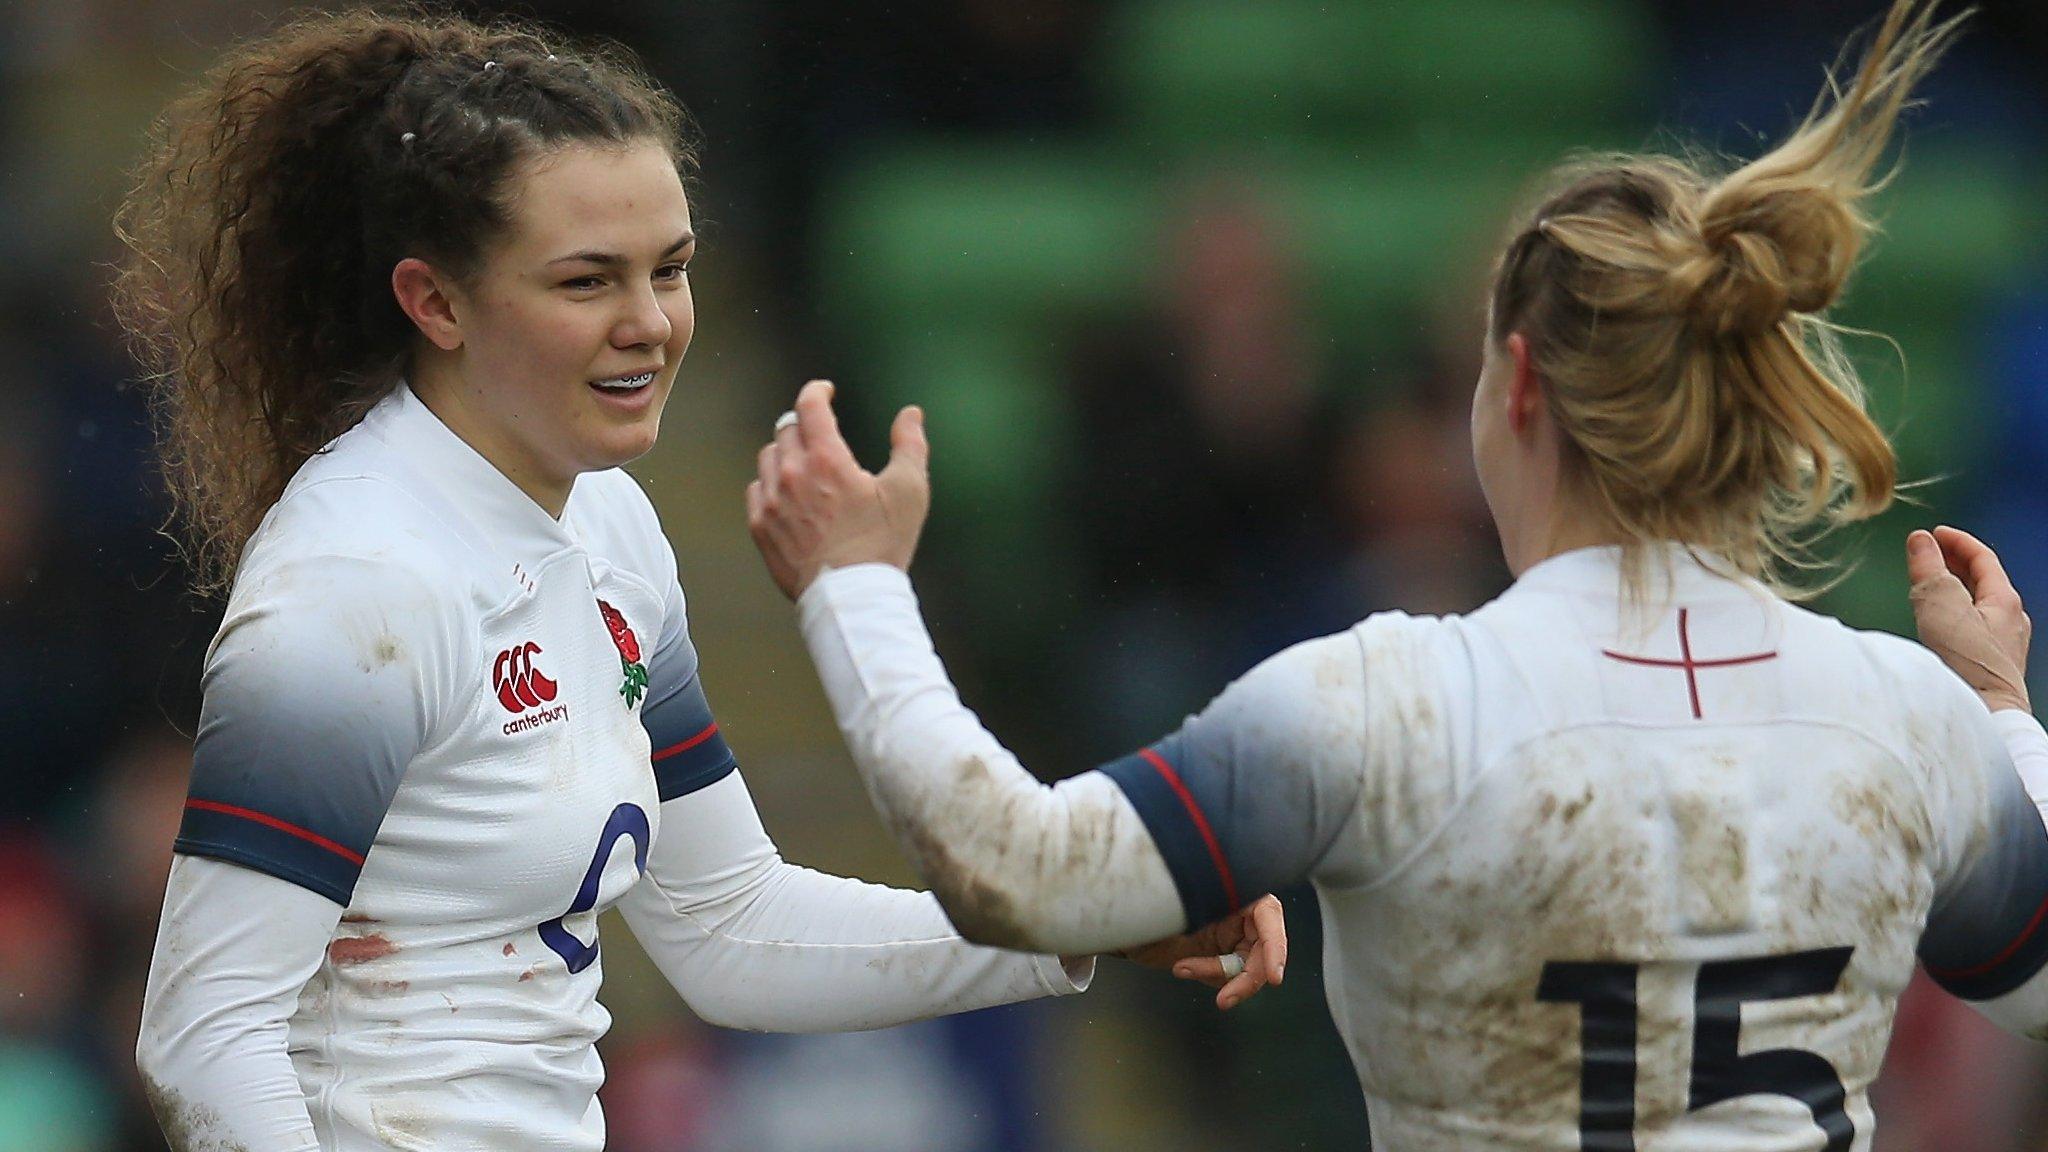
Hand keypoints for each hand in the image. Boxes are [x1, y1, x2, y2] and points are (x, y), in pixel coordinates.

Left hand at [747, 380, 930, 599]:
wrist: (852, 598)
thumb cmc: (883, 546)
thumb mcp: (909, 492)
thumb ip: (910, 445)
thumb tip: (911, 414)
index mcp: (827, 460)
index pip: (809, 405)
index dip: (817, 391)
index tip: (825, 391)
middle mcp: (792, 475)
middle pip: (787, 429)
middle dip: (806, 425)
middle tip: (822, 435)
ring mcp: (770, 502)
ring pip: (768, 457)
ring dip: (786, 453)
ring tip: (806, 466)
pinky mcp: (760, 528)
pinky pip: (755, 490)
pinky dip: (770, 484)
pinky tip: (789, 495)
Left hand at [1115, 894, 1286, 1010]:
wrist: (1126, 918)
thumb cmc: (1147, 898)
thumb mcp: (1169, 903)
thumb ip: (1197, 910)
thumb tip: (1217, 913)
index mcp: (1236, 887)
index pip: (1269, 917)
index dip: (1276, 948)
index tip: (1274, 978)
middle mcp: (1241, 909)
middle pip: (1263, 952)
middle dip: (1244, 979)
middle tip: (1224, 1000)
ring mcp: (1233, 932)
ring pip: (1246, 968)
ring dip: (1217, 976)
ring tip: (1181, 968)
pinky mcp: (1223, 952)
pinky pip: (1227, 975)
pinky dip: (1208, 975)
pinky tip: (1182, 967)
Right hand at [1907, 526, 2031, 713]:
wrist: (1985, 717)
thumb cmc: (1966, 665)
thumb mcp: (1940, 606)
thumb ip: (1929, 570)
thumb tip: (1921, 541)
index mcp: (2005, 602)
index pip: (1983, 559)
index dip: (1957, 542)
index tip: (1934, 534)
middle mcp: (2012, 621)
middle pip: (1984, 581)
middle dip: (1955, 564)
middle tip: (1928, 555)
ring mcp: (2005, 646)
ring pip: (1980, 606)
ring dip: (1954, 590)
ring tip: (1929, 588)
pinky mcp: (1992, 667)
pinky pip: (1976, 629)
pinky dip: (1956, 615)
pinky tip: (1940, 627)